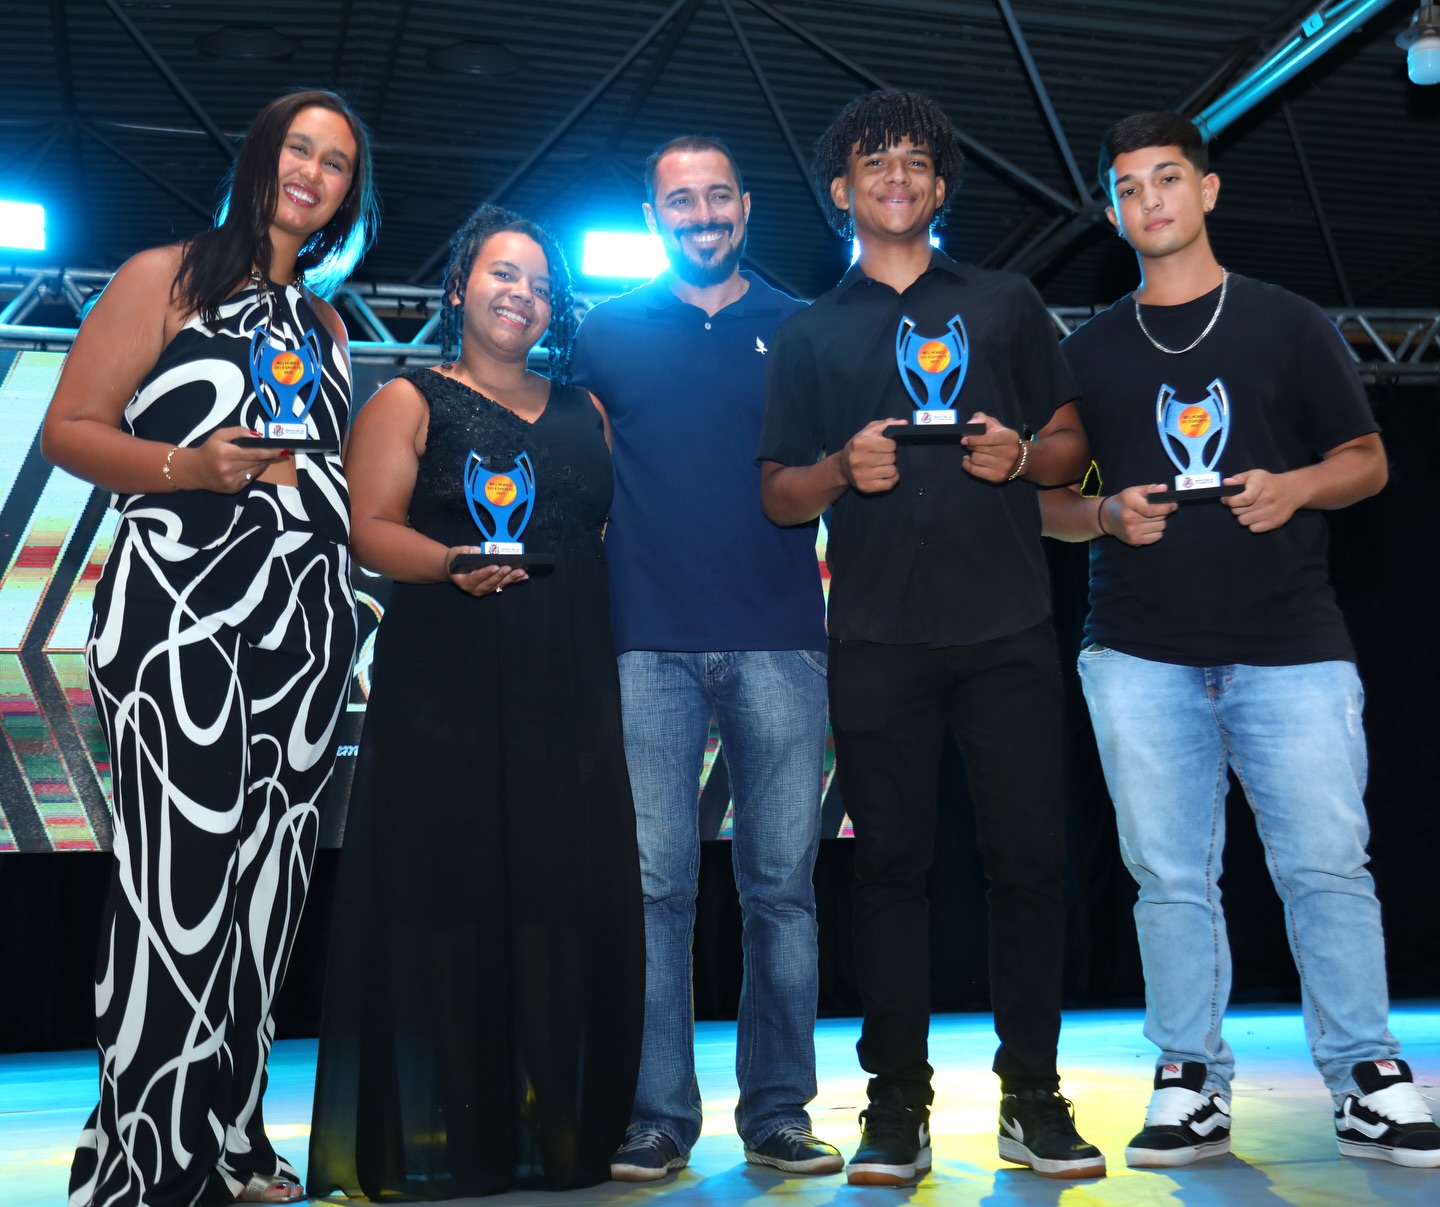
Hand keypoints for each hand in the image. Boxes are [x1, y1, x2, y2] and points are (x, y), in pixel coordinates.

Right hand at [174, 426, 288, 492]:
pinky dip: (255, 471)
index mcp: (226, 453)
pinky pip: (250, 479)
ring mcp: (231, 481)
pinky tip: (253, 466)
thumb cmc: (209, 450)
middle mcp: (229, 469)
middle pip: (258, 463)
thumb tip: (258, 436)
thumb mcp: (219, 435)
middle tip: (282, 451)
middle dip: (271, 457)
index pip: (254, 453)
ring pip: (256, 471)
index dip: (271, 451)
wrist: (193, 470)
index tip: (284, 449)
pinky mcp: (233, 489)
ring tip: (268, 457)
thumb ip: (239, 432)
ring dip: (264, 464)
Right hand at [445, 547, 527, 596]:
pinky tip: (524, 576)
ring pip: (499, 585)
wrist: (455, 569)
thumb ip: (466, 552)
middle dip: (501, 575)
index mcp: (465, 581)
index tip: (495, 566)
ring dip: (511, 578)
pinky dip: (514, 580)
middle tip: (510, 568)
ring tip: (521, 572)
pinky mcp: (492, 588)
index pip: (477, 577)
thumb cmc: (455, 560)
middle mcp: (475, 589)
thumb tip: (479, 551)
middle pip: (490, 583)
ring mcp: (485, 590)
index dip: (486, 572)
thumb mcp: (456, 553)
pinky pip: (504, 584)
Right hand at [838, 418, 902, 493]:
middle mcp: (859, 459)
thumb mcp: (869, 431)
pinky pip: (889, 484)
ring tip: (884, 464)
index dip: (892, 444)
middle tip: (885, 455)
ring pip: (892, 471)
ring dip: (892, 467)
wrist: (842, 466)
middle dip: (892, 456)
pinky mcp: (865, 487)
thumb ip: (887, 424)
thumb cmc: (859, 446)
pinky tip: (887, 474)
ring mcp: (861, 475)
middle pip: (892, 458)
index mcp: (860, 443)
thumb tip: (904, 423)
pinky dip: (892, 479)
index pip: (891, 444)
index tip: (887, 445)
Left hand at [961, 412, 1022, 482]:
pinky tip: (967, 460)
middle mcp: (1008, 452)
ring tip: (975, 452)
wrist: (1019, 459)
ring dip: (972, 455)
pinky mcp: (997, 477)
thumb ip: (981, 419)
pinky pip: (975, 470)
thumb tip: (969, 424)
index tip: (964, 439)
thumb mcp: (995, 425)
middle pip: (979, 448)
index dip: (973, 438)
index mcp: (1009, 437)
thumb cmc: (1002, 439)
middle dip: (972, 446)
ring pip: (976, 459)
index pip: (987, 438)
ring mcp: (1003, 466)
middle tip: (971, 444)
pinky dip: (967, 465)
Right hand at [1102, 485, 1175, 545]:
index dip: (1166, 507)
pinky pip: (1157, 537)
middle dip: (1162, 512)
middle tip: (1156, 509)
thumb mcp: (1134, 491)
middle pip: (1159, 517)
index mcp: (1129, 503)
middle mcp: (1129, 519)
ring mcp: (1132, 532)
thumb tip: (1165, 489)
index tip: (1173, 505)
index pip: (1151, 509)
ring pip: (1161, 527)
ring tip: (1150, 518)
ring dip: (1160, 522)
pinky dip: (1157, 531)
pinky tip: (1148, 527)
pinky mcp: (1135, 541)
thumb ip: (1150, 489)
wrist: (1106, 518)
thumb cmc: (1123, 502)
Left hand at [1222, 469, 1301, 532]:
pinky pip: (1253, 529)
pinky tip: (1257, 516)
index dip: (1231, 501)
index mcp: (1261, 484)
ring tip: (1250, 509)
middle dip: (1236, 507)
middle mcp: (1268, 499)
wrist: (1293, 490)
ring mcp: (1273, 512)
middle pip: (1238, 511)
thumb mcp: (1254, 475)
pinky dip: (1252, 524)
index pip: (1243, 499)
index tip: (1227, 500)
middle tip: (1242, 503)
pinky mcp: (1276, 522)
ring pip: (1243, 521)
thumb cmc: (1268, 482)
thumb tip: (1226, 484)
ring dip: (1243, 516)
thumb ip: (1238, 479)